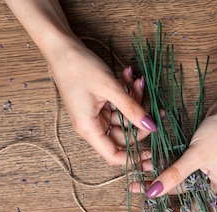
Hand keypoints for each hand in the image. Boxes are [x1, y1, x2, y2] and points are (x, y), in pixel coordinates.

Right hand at [48, 40, 156, 165]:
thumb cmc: (78, 68)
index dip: (133, 158)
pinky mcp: (99, 104)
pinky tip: (129, 77)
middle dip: (140, 121)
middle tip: (155, 108)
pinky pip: (118, 106)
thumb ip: (132, 109)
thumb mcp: (110, 88)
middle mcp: (92, 125)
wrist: (61, 47)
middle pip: (123, 136)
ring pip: (123, 118)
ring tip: (138, 81)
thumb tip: (151, 126)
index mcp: (89, 129)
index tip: (152, 153)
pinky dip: (127, 94)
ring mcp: (96, 114)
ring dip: (134, 101)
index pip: (113, 155)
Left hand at [143, 99, 216, 208]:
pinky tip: (145, 168)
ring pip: (179, 186)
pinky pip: (178, 171)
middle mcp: (213, 186)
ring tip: (135, 188)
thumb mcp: (197, 156)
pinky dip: (163, 170)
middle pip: (189, 207)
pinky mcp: (197, 161)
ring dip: (159, 185)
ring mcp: (204, 173)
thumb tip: (152, 194)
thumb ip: (174, 175)